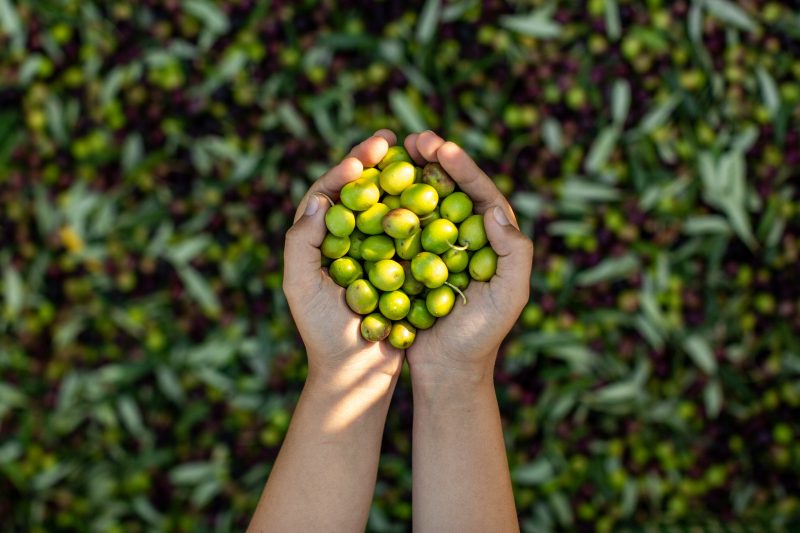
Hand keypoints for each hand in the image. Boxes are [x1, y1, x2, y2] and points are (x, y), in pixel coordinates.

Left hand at [283, 130, 404, 389]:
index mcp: (316, 240)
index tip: (363, 156)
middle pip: (356, 191)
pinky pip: (407, 231)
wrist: (356, 372)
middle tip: (390, 139)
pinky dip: (418, 210)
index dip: (343, 170)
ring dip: (398, 178)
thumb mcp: (302, 289)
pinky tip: (435, 192)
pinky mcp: (397, 265)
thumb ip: (300, 244)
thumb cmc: (323, 334)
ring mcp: (371, 251)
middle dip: (371, 162)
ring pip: (384, 206)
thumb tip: (318, 198)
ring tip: (415, 154)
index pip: (326, 194)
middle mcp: (343, 240)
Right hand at [403, 131, 533, 383]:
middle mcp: (467, 236)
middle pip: (450, 188)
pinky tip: (370, 188)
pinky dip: (387, 204)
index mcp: (494, 239)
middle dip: (433, 159)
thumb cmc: (481, 337)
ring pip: (422, 201)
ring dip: (408, 174)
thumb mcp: (509, 297)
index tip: (441, 147)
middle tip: (413, 138)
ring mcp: (436, 246)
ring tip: (390, 152)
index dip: (463, 166)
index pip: (481, 193)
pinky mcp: (411, 259)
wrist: (447, 370)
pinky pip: (399, 226)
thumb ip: (514, 253)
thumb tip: (496, 209)